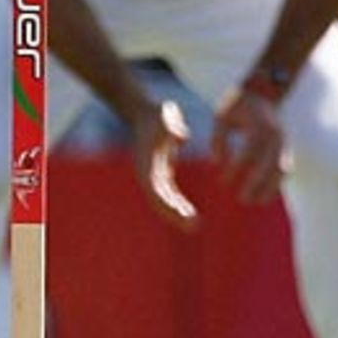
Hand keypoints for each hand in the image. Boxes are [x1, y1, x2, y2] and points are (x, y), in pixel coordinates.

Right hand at [128, 97, 198, 229]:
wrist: (144, 112)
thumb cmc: (155, 114)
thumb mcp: (164, 116)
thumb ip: (173, 126)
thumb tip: (182, 136)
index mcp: (146, 162)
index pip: (154, 188)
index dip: (166, 202)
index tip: (180, 212)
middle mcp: (147, 171)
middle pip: (159, 199)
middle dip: (174, 213)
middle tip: (192, 226)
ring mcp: (153, 173)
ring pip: (164, 199)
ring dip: (176, 212)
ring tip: (193, 224)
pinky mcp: (160, 172)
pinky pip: (168, 193)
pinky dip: (177, 203)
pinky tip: (189, 213)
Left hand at [212, 87, 291, 205]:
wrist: (262, 91)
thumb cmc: (237, 105)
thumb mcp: (222, 117)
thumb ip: (218, 138)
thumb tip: (216, 162)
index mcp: (258, 126)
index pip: (248, 153)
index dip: (236, 169)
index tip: (223, 181)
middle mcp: (275, 135)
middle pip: (269, 165)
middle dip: (257, 185)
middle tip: (242, 199)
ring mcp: (284, 142)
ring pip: (282, 171)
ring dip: (271, 188)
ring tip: (256, 202)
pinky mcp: (287, 147)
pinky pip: (286, 169)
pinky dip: (277, 183)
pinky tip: (266, 194)